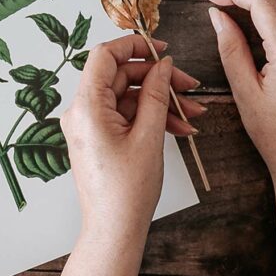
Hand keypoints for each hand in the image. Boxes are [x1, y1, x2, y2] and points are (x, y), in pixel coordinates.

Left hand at [48, 34, 203, 275]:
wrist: (113, 229)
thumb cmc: (126, 190)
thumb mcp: (148, 136)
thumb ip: (155, 94)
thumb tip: (162, 66)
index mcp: (86, 106)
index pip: (104, 56)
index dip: (134, 46)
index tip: (163, 49)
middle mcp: (81, 112)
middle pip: (121, 77)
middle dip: (158, 80)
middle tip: (191, 88)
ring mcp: (89, 126)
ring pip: (128, 98)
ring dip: (161, 102)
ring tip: (194, 114)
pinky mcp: (99, 138)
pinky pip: (125, 117)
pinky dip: (151, 118)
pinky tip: (180, 128)